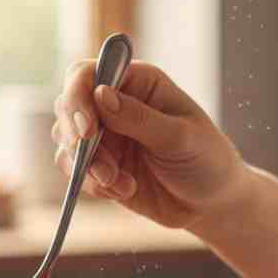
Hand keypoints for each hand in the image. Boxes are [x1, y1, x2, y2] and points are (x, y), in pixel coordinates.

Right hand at [52, 60, 247, 228]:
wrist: (211, 203)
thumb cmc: (207, 160)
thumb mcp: (181, 137)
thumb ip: (140, 118)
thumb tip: (100, 94)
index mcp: (138, 82)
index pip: (88, 74)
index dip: (78, 96)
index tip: (86, 130)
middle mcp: (115, 103)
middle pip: (67, 105)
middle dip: (76, 137)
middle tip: (102, 166)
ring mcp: (105, 135)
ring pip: (66, 140)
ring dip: (87, 166)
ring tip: (120, 183)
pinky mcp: (100, 164)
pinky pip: (75, 170)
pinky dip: (92, 183)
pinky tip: (124, 190)